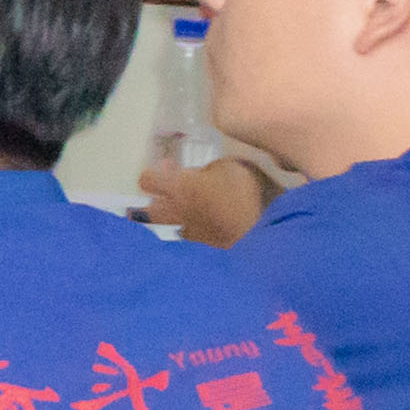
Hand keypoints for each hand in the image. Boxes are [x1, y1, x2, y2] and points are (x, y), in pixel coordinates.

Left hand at [138, 155, 272, 248]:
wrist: (262, 228)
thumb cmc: (244, 190)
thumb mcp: (227, 166)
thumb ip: (207, 170)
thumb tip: (200, 175)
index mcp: (179, 188)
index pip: (148, 181)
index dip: (153, 173)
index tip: (169, 165)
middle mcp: (177, 210)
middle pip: (148, 210)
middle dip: (152, 200)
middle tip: (166, 191)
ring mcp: (190, 230)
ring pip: (167, 225)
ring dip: (169, 215)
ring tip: (181, 207)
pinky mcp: (206, 243)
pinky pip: (188, 234)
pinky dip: (190, 227)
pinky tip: (201, 221)